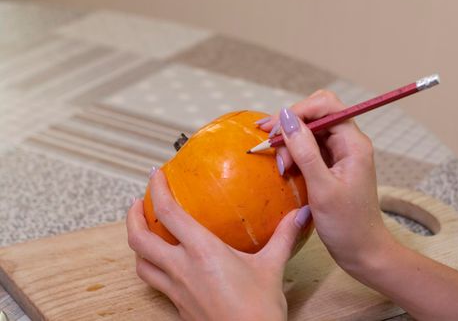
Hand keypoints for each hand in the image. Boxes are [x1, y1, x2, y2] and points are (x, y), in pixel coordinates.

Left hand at [126, 170, 311, 320]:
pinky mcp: (177, 307)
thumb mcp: (272, 267)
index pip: (168, 212)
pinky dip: (153, 267)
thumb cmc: (259, 311)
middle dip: (132, 217)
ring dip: (138, 245)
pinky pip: (156, 283)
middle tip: (138, 203)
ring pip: (141, 264)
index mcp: (202, 251)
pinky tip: (169, 265)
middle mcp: (182, 269)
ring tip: (146, 232)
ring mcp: (176, 290)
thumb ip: (283, 236)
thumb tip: (299, 214)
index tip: (155, 175)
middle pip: (139, 239)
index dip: (156, 190)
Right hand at [260, 90, 394, 273]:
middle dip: (291, 127)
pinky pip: (308, 149)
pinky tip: (285, 169)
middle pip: (315, 115)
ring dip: (290, 144)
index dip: (297, 111)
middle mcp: (348, 143)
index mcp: (353, 143)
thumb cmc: (347, 225)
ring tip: (281, 167)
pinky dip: (294, 155)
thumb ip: (304, 151)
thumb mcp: (322, 188)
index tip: (274, 130)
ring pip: (309, 132)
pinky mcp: (331, 166)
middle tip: (271, 149)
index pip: (325, 106)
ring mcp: (339, 154)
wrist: (362, 252)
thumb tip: (286, 117)